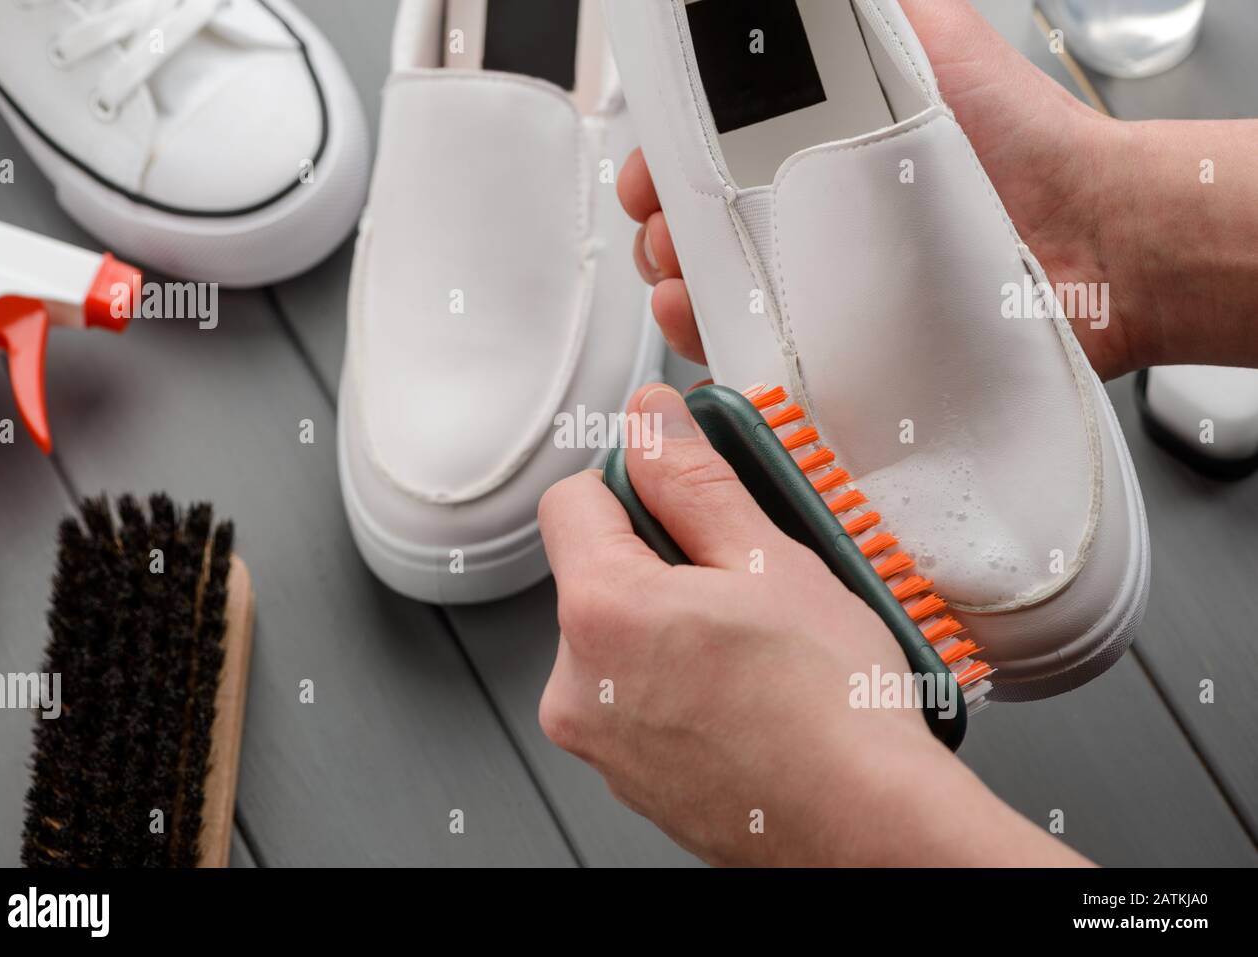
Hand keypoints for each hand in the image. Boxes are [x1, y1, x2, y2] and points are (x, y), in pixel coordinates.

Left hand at [538, 384, 1085, 865]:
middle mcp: (578, 685)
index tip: (685, 494)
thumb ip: (694, 478)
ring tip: (753, 642)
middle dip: (661, 559)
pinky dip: (677, 680)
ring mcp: (600, 741)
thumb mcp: (768, 558)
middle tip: (741, 576)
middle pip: (595, 572)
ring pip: (619, 637)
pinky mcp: (629, 777)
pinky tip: (744, 688)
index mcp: (599, 614)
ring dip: (672, 622)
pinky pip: (636, 697)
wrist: (867, 827)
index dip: (634, 483)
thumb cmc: (831, 711)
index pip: (572, 500)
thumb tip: (652, 419)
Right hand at [622, 0, 1133, 379]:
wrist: (1090, 237)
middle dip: (659, 223)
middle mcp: (809, 217)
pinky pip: (754, 354)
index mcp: (812, 145)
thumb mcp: (925, 36)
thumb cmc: (1018, 138)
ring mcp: (820, 286)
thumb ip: (860, 13)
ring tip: (681, 271)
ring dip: (672, 281)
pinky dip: (708, 342)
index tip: (654, 167)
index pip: (707, 156)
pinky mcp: (838, 348)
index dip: (665, 161)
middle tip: (668, 220)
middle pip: (695, 226)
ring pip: (711, 291)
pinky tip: (700, 319)